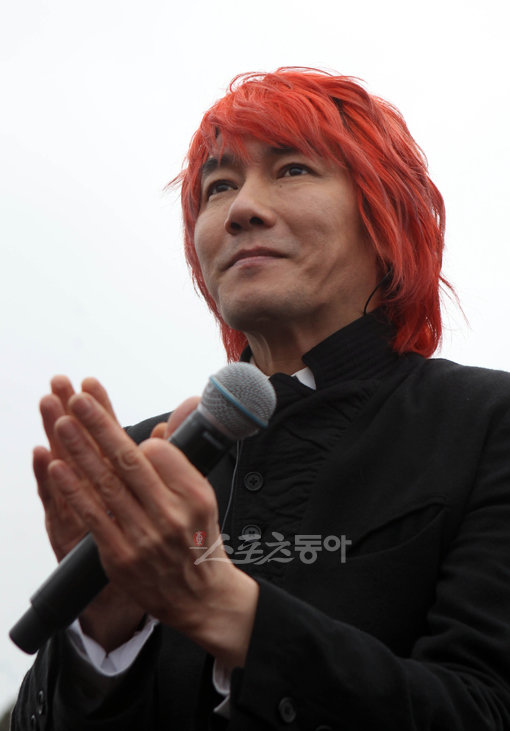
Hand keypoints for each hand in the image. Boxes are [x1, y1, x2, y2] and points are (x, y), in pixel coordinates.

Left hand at [46, 380, 258, 667]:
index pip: (159, 454)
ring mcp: (144, 538)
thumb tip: (153, 437)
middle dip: (101, 426)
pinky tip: (58, 468)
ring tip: (63, 422)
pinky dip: (74, 491)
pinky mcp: (120, 558)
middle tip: (79, 398)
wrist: (199, 597)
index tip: (116, 426)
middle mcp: (171, 515)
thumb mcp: (203, 499)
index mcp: (194, 496)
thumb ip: (179, 467)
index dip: (135, 438)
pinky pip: (93, 518)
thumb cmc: (197, 540)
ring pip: (107, 485)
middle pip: (129, 462)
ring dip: (81, 450)